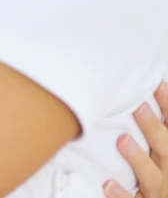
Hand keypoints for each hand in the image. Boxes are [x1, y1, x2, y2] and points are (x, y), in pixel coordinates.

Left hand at [103, 80, 167, 197]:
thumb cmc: (158, 176)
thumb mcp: (161, 151)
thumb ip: (156, 130)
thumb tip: (138, 100)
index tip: (158, 84)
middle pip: (165, 148)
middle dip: (153, 128)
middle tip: (139, 108)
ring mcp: (158, 191)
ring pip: (150, 175)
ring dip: (138, 158)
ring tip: (123, 140)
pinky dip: (121, 194)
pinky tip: (108, 184)